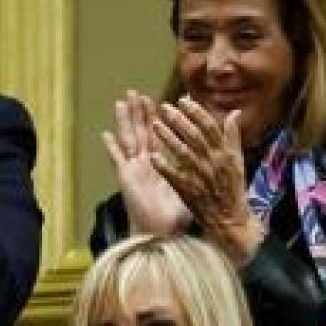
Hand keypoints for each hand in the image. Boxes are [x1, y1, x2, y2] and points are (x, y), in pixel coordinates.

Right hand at [101, 90, 191, 237]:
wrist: (163, 233)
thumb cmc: (177, 215)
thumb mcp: (193, 186)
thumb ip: (204, 167)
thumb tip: (221, 152)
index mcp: (161, 164)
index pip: (158, 135)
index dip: (157, 118)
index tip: (157, 100)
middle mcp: (146, 164)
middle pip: (140, 132)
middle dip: (138, 112)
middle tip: (135, 92)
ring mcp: (134, 170)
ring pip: (128, 139)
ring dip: (124, 121)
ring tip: (120, 102)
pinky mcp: (127, 178)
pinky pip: (117, 160)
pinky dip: (111, 148)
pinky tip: (105, 135)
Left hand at [151, 97, 265, 263]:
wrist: (230, 220)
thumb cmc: (233, 189)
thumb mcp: (237, 161)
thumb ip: (232, 136)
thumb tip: (234, 112)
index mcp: (225, 153)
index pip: (210, 127)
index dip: (196, 112)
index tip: (183, 100)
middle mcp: (213, 162)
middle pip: (194, 136)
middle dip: (178, 120)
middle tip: (163, 107)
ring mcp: (201, 177)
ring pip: (183, 153)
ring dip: (168, 138)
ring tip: (154, 125)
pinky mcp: (190, 192)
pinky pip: (175, 177)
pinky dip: (164, 166)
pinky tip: (152, 157)